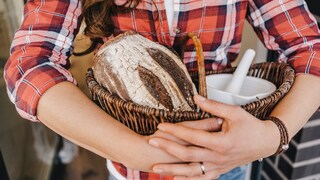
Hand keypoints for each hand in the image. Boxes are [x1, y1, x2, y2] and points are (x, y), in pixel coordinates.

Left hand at [148, 95, 279, 178]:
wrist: (265, 143)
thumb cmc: (251, 127)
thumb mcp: (234, 113)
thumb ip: (213, 106)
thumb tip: (196, 98)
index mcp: (221, 142)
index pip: (191, 136)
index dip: (174, 130)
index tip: (161, 125)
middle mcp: (217, 157)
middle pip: (186, 154)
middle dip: (166, 147)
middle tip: (151, 141)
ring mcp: (218, 167)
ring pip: (190, 171)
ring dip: (171, 169)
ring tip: (155, 168)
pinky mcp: (220, 171)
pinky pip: (201, 179)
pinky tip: (174, 179)